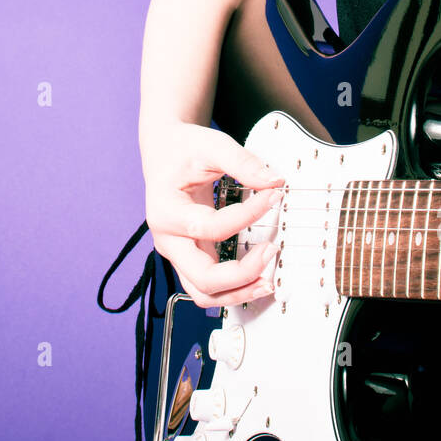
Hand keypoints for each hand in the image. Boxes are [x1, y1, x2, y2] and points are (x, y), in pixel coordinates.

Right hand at [142, 121, 284, 306]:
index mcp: (166, 211)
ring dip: (238, 293)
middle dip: (242, 273)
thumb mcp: (212, 146)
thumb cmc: (183, 149)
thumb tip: (274, 181)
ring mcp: (177, 253)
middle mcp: (167, 239)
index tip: (274, 196)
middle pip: (203, 277)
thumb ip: (243, 162)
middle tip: (272, 251)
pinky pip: (208, 286)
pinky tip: (257, 280)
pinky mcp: (189, 256)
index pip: (211, 227)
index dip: (247, 216)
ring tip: (268, 282)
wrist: (165, 151)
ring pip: (203, 293)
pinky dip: (232, 289)